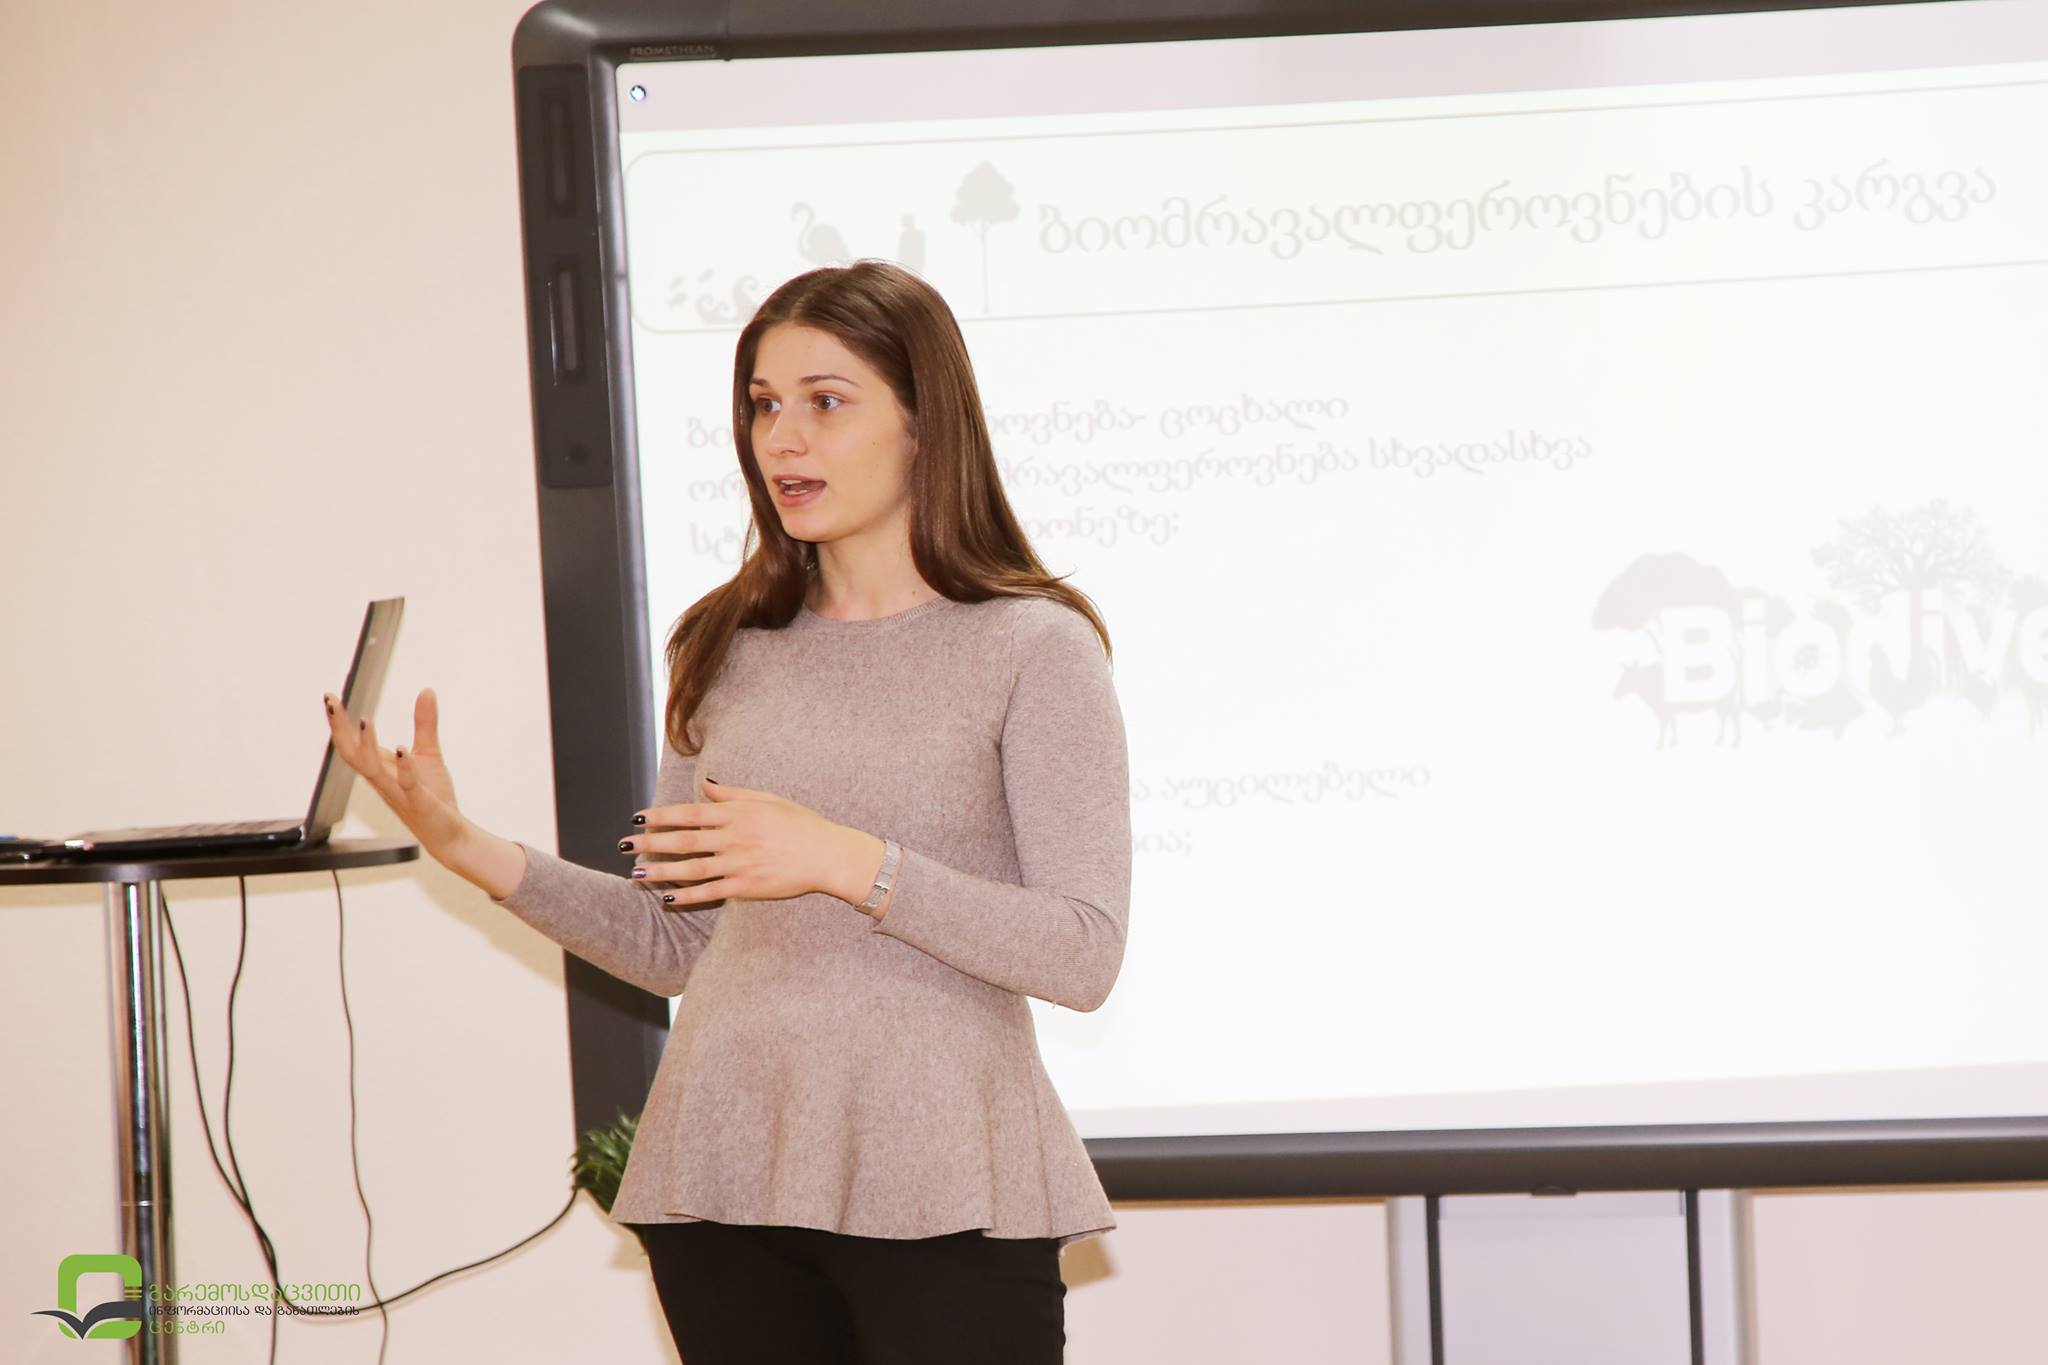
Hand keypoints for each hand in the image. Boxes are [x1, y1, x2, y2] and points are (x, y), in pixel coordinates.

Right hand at [324, 687, 470, 860]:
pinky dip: (404, 767)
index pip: (352, 744)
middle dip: (340, 729)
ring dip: (367, 746)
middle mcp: (383, 781)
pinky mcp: (419, 802)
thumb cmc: (434, 796)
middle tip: (331, 703)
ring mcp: (399, 793)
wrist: (450, 834)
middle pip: (352, 755)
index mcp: (381, 769)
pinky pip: (407, 785)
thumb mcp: (428, 752)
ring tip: (365, 720)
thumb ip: (424, 723)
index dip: (339, 723)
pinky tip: (403, 749)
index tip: (330, 697)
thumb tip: (426, 690)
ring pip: (373, 771)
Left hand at [624, 779, 854, 906]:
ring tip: (637, 873)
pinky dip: (687, 896)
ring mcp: (738, 864)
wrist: (827, 854)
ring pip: (690, 869)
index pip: (689, 813)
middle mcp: (733, 838)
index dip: (661, 816)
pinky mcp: (746, 887)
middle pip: (683, 841)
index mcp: (737, 814)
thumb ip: (734, 795)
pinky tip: (668, 898)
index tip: (638, 819)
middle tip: (625, 846)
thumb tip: (708, 785)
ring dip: (661, 871)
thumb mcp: (768, 800)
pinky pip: (710, 892)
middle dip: (650, 843)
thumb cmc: (800, 824)